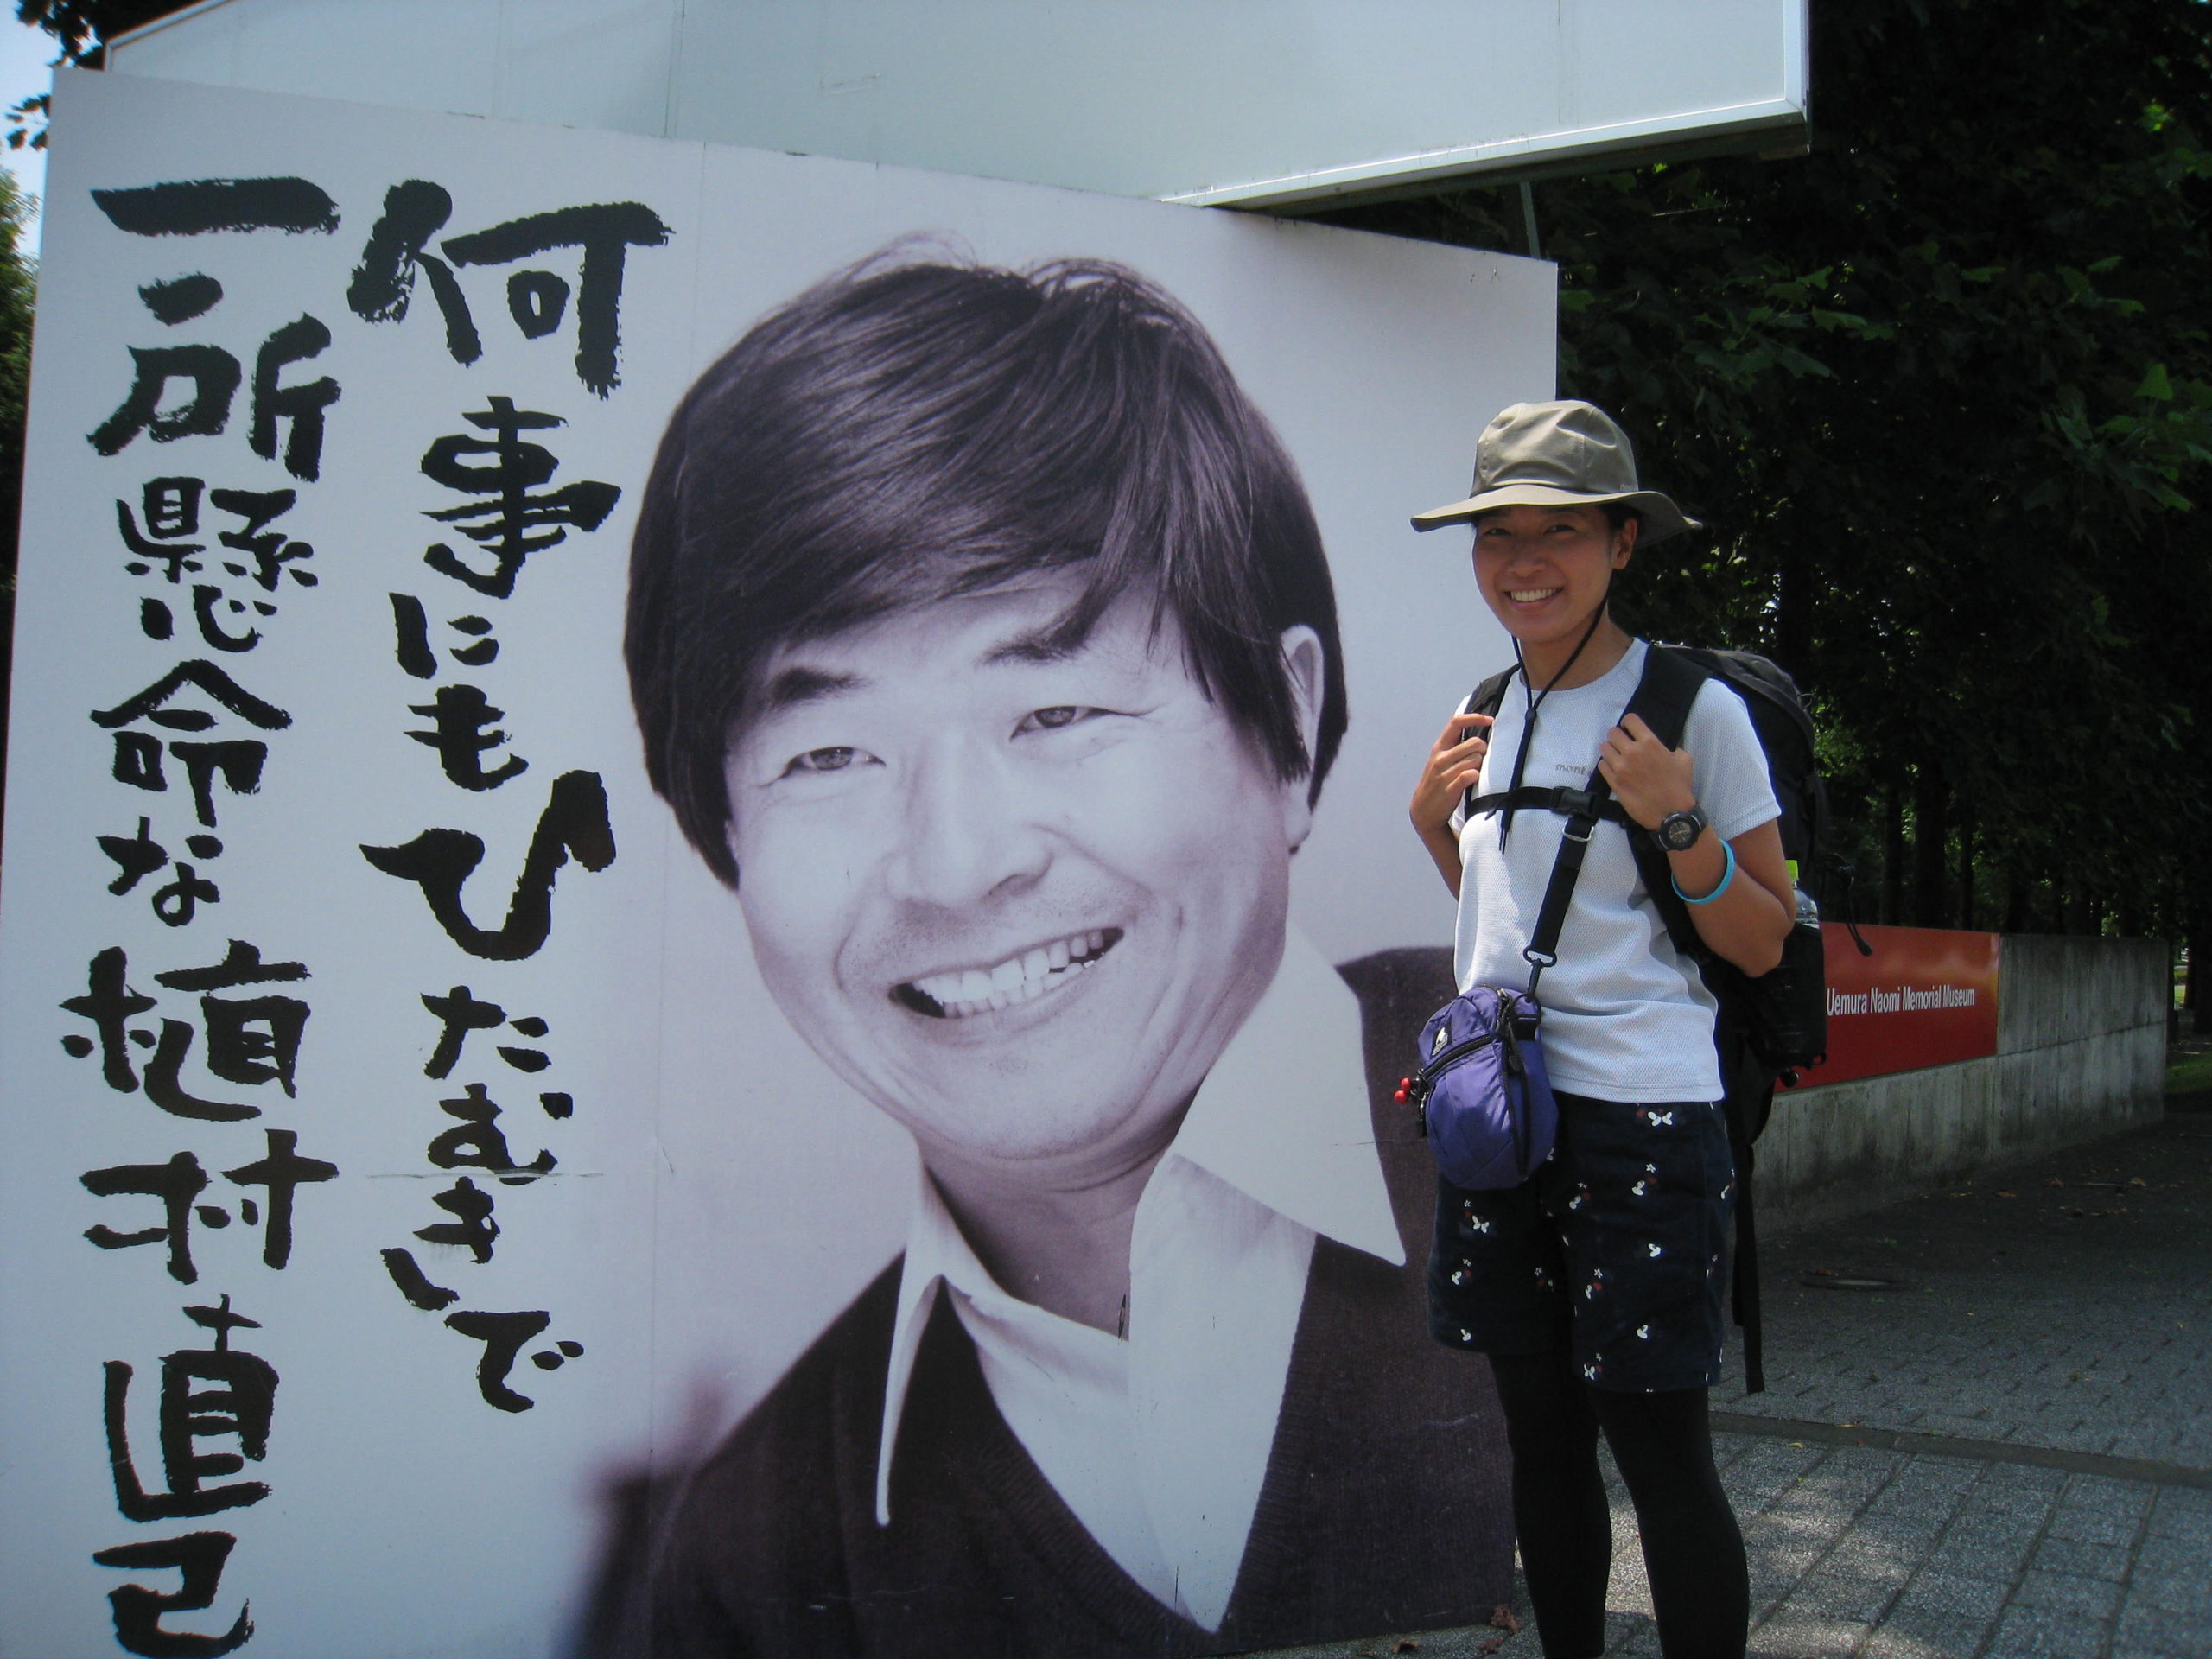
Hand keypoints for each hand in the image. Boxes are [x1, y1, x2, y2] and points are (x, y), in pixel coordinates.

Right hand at [1411, 712, 1491, 840]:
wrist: (1424, 811)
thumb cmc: (1437, 784)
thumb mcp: (1440, 761)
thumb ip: (1455, 747)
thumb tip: (1479, 735)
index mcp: (1439, 748)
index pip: (1456, 723)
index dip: (1475, 718)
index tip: (1490, 720)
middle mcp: (1440, 758)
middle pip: (1474, 743)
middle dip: (1484, 750)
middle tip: (1481, 760)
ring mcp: (1444, 773)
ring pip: (1476, 759)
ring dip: (1480, 766)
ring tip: (1474, 774)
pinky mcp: (1450, 788)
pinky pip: (1470, 774)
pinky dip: (1475, 776)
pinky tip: (1473, 780)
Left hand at [1596, 712, 1695, 831]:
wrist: (1671, 813)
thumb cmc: (1680, 786)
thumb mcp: (1683, 759)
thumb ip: (1669, 747)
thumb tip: (1661, 747)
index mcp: (1649, 743)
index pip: (1630, 720)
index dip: (1628, 722)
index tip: (1629, 728)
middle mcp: (1632, 752)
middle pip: (1613, 733)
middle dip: (1617, 736)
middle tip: (1622, 743)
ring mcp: (1620, 768)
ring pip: (1604, 748)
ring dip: (1610, 750)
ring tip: (1617, 756)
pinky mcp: (1613, 782)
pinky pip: (1601, 765)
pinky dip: (1606, 764)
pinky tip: (1614, 768)